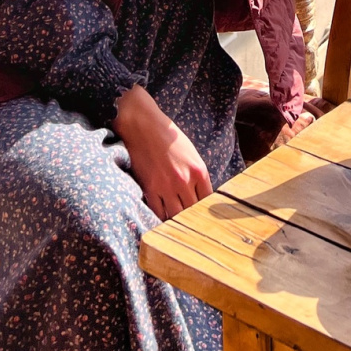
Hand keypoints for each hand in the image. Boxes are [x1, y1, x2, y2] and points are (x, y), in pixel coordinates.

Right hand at [113, 83, 211, 219]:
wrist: (143, 125)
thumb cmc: (168, 137)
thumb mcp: (191, 153)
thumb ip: (197, 175)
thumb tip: (200, 196)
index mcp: (199, 171)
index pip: (207, 200)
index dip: (204, 210)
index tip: (201, 215)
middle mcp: (185, 181)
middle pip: (192, 211)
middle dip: (191, 218)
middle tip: (189, 224)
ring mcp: (167, 186)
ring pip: (175, 216)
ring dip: (175, 220)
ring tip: (175, 224)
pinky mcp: (150, 189)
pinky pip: (158, 212)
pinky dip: (160, 218)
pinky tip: (161, 219)